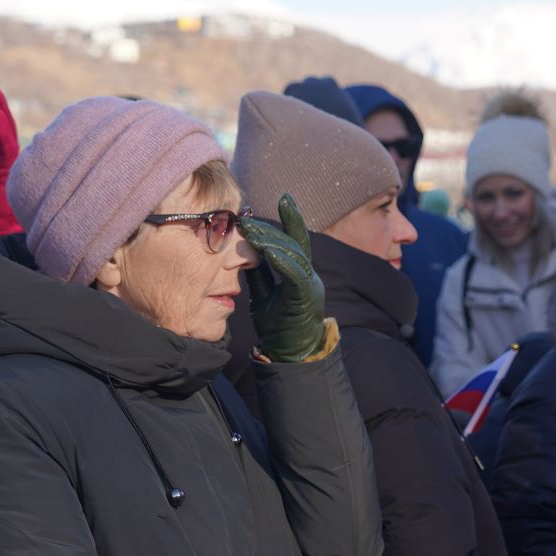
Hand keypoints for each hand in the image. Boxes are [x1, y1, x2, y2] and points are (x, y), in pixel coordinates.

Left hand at [239, 195, 327, 362]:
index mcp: (301, 274)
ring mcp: (310, 287)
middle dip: (272, 227)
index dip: (291, 219)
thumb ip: (259, 275)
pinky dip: (282, 261)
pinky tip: (267, 250)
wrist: (293, 357)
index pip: (295, 241)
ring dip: (272, 241)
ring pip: (294, 255)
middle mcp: (309, 276)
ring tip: (251, 229)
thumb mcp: (265, 296)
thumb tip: (244, 253)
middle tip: (249, 216)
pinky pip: (295, 276)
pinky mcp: (305, 299)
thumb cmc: (280, 328)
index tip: (283, 197)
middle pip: (294, 243)